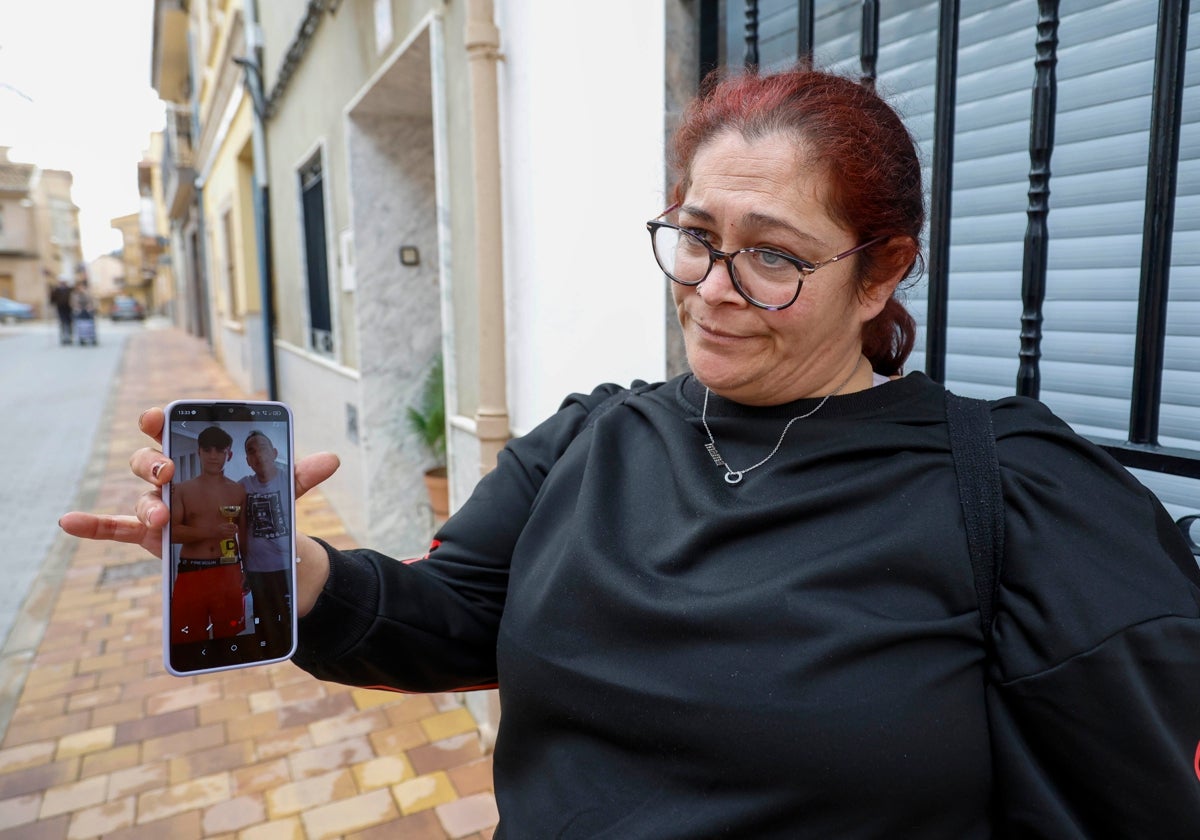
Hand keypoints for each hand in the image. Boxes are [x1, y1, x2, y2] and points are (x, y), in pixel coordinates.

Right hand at [59, 407, 340, 615]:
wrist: (254, 549)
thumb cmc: (258, 508)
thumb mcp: (280, 492)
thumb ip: (299, 475)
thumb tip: (331, 458)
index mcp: (199, 459)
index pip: (174, 432)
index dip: (162, 421)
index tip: (157, 416)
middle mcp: (174, 479)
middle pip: (149, 462)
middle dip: (153, 462)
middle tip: (167, 470)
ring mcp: (161, 507)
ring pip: (143, 498)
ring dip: (147, 503)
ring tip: (161, 515)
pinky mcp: (150, 537)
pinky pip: (115, 528)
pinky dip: (92, 525)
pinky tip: (69, 521)